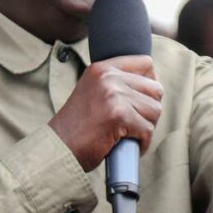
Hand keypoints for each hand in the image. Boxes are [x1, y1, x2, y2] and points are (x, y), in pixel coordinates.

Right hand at [48, 55, 163, 171]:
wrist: (57, 148)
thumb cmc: (77, 127)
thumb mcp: (93, 92)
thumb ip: (117, 84)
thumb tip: (152, 85)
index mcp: (102, 68)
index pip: (146, 64)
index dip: (149, 84)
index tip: (140, 100)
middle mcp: (108, 77)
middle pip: (155, 89)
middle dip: (149, 110)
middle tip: (133, 123)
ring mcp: (114, 95)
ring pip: (155, 110)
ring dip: (146, 127)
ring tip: (128, 134)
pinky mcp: (119, 115)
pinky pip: (148, 129)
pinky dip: (142, 142)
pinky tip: (126, 144)